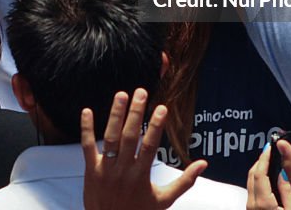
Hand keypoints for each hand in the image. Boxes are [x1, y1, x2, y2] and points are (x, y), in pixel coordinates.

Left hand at [82, 88, 206, 209]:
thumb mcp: (164, 200)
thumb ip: (184, 181)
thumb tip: (203, 164)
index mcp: (141, 175)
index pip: (150, 146)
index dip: (155, 126)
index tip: (162, 108)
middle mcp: (123, 170)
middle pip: (130, 136)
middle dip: (136, 113)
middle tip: (141, 92)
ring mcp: (106, 169)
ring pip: (110, 137)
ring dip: (115, 115)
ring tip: (121, 94)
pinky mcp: (91, 170)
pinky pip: (87, 147)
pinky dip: (86, 129)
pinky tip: (87, 111)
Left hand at [246, 143, 290, 209]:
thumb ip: (288, 192)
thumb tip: (283, 173)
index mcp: (263, 204)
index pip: (259, 173)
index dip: (265, 158)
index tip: (271, 147)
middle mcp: (252, 205)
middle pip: (252, 175)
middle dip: (261, 160)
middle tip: (271, 150)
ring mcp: (250, 208)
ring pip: (250, 181)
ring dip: (259, 169)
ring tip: (271, 160)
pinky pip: (252, 189)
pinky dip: (259, 179)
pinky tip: (269, 176)